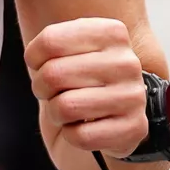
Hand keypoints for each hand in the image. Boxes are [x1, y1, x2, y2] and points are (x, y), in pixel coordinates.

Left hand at [26, 16, 148, 159]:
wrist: (107, 120)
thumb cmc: (79, 83)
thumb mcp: (67, 51)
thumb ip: (51, 42)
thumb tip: (34, 55)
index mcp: (112, 33)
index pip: (50, 41)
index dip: (34, 58)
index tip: (41, 65)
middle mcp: (127, 62)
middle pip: (53, 74)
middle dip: (42, 88)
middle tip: (52, 92)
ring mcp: (133, 96)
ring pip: (65, 107)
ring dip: (56, 114)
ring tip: (68, 110)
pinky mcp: (134, 128)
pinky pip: (81, 136)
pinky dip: (72, 136)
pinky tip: (84, 127)